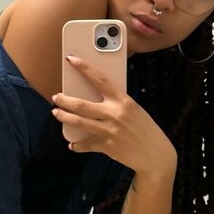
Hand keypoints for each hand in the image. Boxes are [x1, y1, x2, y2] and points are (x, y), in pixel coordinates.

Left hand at [51, 55, 176, 174]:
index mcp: (123, 101)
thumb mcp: (134, 110)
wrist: (156, 155)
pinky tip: (72, 143)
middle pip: (81, 104)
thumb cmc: (146, 129)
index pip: (100, 80)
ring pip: (78, 122)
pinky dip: (77, 144)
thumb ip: (117, 103)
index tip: (71, 59)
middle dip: (65, 100)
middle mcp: (114, 114)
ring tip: (56, 113)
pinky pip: (86, 144)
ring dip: (64, 117)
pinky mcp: (106, 146)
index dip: (84, 68)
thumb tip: (97, 97)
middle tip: (56, 97)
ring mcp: (109, 131)